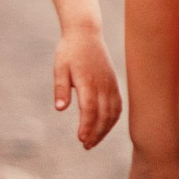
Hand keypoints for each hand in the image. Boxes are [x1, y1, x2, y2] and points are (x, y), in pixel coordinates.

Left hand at [54, 20, 122, 148]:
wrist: (86, 33)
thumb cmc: (70, 51)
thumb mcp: (60, 67)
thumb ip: (61, 88)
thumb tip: (61, 108)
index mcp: (88, 81)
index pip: (90, 109)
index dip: (87, 126)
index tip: (81, 139)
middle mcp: (103, 84)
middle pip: (104, 115)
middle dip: (96, 133)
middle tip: (86, 146)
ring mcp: (111, 84)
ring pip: (113, 112)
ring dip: (105, 129)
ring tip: (94, 141)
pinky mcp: (114, 83)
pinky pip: (118, 105)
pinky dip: (113, 119)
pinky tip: (105, 127)